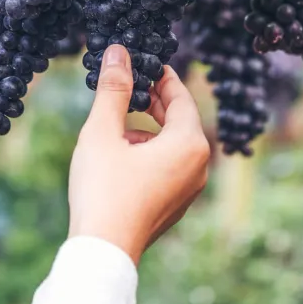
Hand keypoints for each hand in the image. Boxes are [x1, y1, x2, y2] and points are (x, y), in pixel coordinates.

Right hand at [67, 44, 210, 263]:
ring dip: (147, 129)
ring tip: (116, 125)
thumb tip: (118, 52)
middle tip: (128, 84)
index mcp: (189, 143)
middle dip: (153, 101)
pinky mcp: (175, 205)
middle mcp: (199, 165)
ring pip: (173, 144)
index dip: (160, 76)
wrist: (103, 251)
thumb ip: (114, 89)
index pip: (180, 96)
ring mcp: (190, 189)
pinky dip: (149, 153)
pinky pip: (168, 167)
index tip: (141, 61)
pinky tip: (119, 156)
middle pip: (180, 120)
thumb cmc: (103, 189)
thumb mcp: (103, 132)